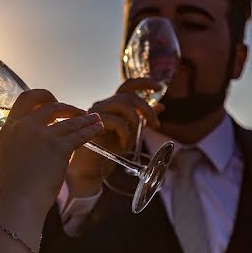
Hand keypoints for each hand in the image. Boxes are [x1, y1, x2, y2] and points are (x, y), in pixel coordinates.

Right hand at [0, 89, 103, 218]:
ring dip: (84, 119)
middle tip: (78, 113)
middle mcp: (25, 127)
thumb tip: (43, 134)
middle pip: (51, 106)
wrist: (18, 203)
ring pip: (69, 120)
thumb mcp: (12, 155)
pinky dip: (91, 130)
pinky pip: (79, 134)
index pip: (26, 98)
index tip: (54, 102)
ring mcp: (42, 135)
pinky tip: (98, 129)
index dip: (43, 96)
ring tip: (95, 120)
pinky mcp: (58, 147)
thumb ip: (24, 140)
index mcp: (10, 128)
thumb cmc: (16, 186)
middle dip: (68, 108)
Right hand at [65, 78, 163, 196]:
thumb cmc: (108, 152)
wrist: (90, 169)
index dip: (144, 83)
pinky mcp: (92, 124)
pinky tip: (123, 146)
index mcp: (112, 106)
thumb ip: (143, 119)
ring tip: (133, 139)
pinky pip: (117, 122)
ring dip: (135, 121)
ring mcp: (96, 113)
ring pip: (123, 104)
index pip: (127, 86)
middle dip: (147, 109)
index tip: (159, 88)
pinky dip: (126, 134)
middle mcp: (103, 105)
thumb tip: (161, 106)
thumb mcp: (131, 133)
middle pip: (128, 96)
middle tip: (155, 125)